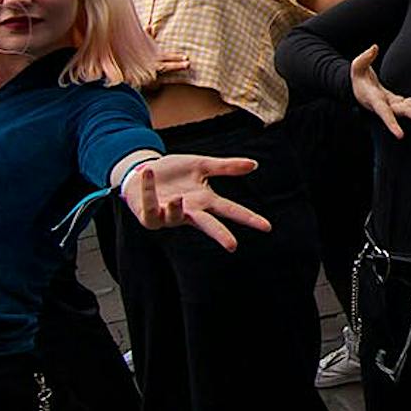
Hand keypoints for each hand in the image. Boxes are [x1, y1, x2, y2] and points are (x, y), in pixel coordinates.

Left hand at [122, 154, 273, 253]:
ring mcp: (169, 215)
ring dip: (177, 208)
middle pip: (208, 225)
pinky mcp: (150, 215)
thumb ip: (226, 167)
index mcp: (205, 201)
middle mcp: (189, 212)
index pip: (231, 210)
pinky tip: (149, 173)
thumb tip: (254, 164)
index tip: (267, 227)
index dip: (248, 218)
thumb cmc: (175, 173)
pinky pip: (151, 207)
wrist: (144, 173)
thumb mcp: (201, 166)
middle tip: (233, 245)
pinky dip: (149, 191)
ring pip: (176, 217)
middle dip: (219, 234)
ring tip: (179, 197)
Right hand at [347, 44, 410, 140]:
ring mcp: (389, 103)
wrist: (356, 86)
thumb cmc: (356, 75)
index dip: (392, 123)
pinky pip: (406, 104)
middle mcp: (382, 104)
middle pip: (401, 112)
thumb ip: (366, 57)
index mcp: (373, 99)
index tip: (401, 135)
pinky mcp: (393, 100)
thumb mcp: (357, 65)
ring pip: (406, 110)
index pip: (383, 112)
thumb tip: (374, 47)